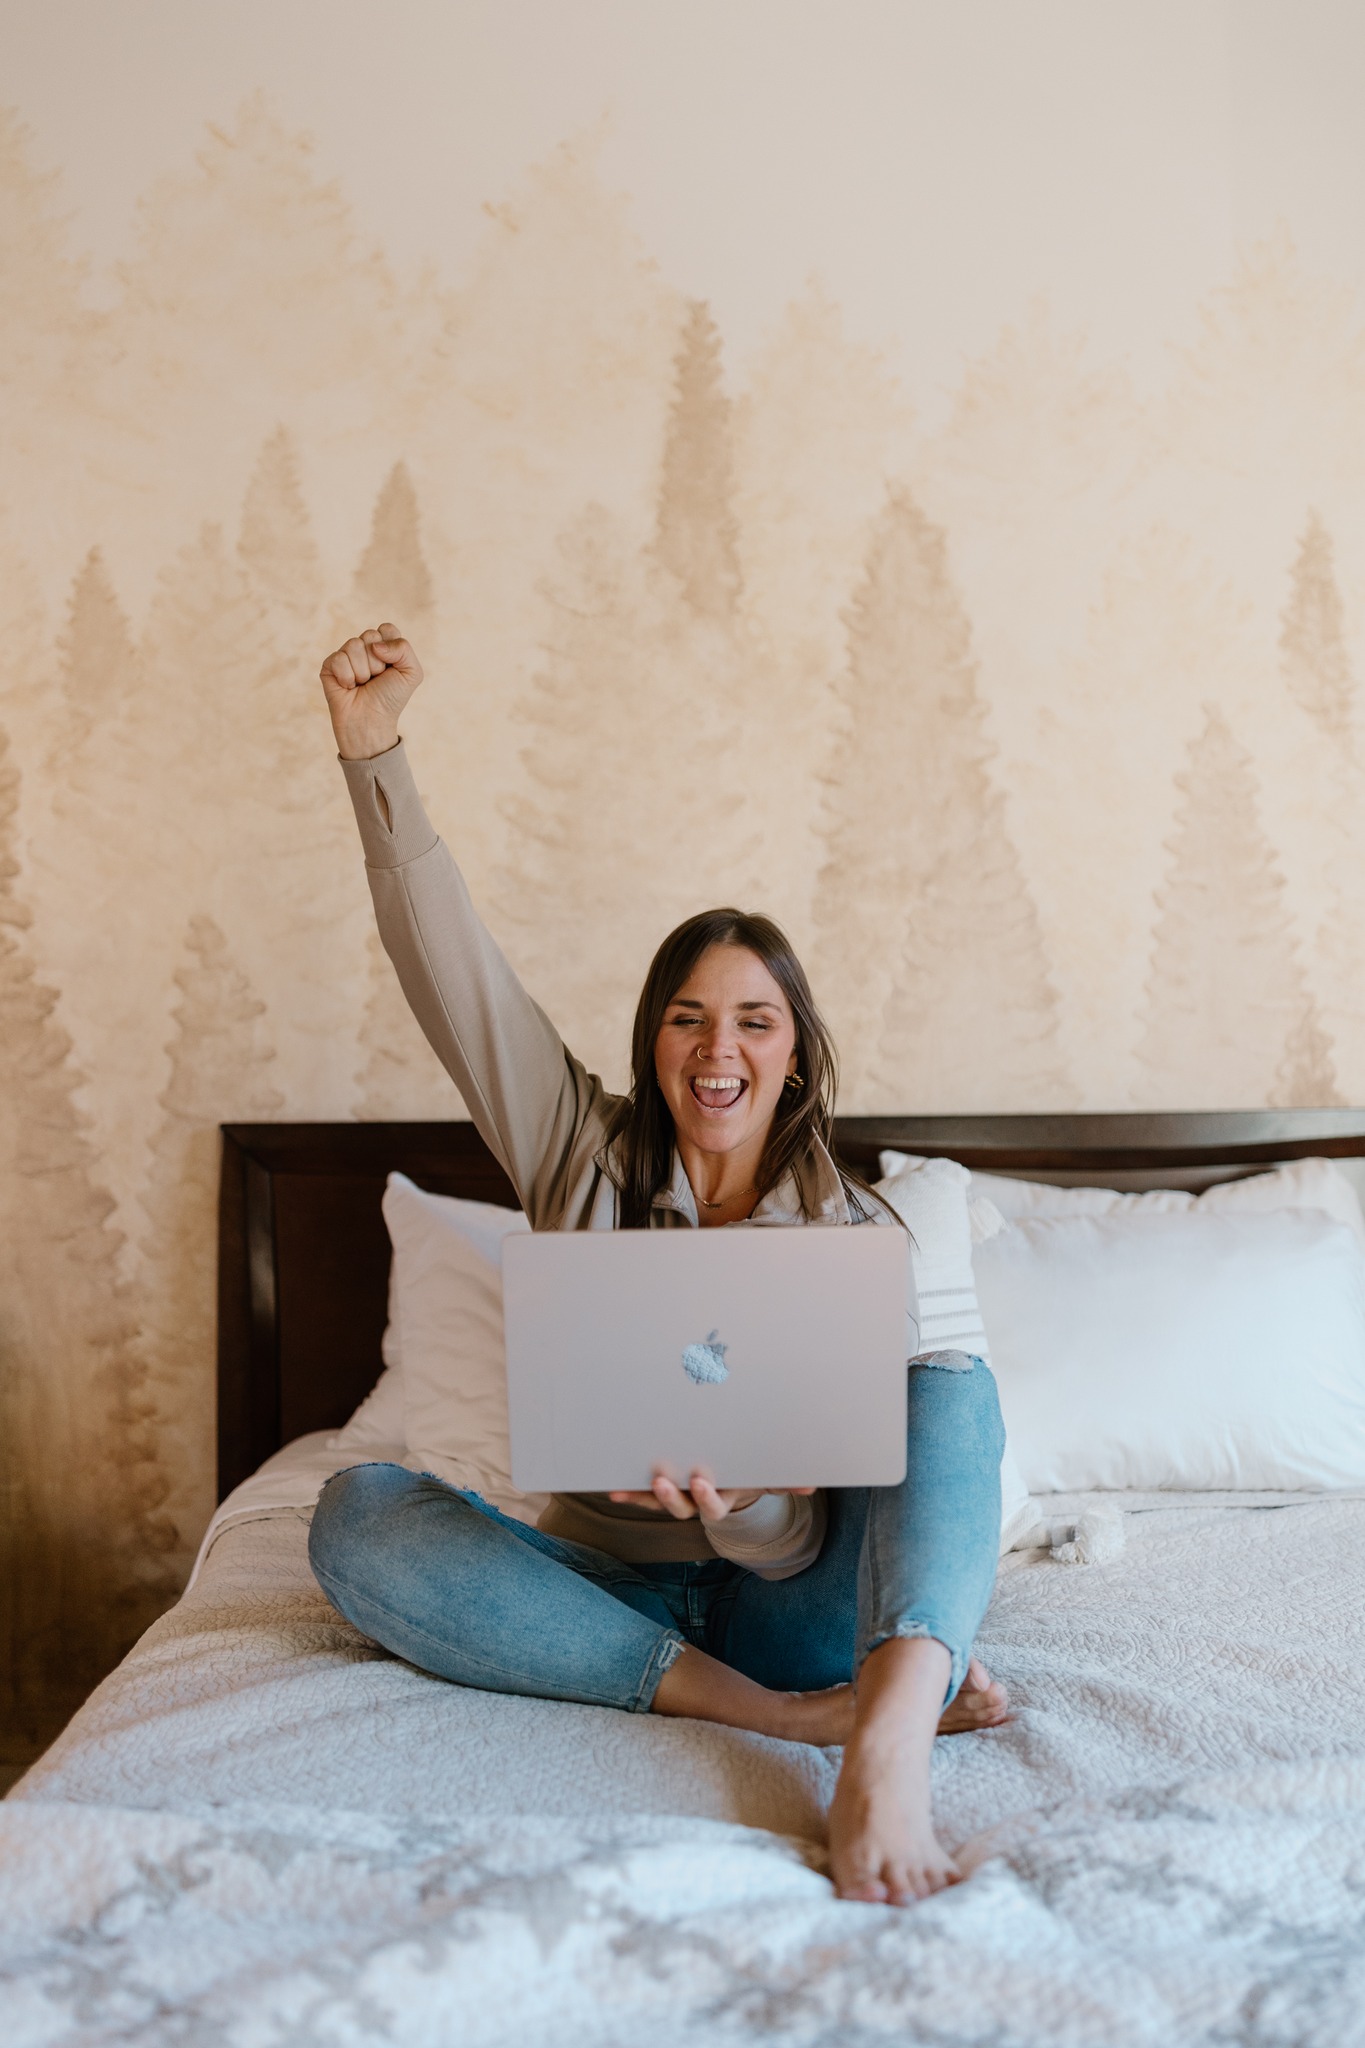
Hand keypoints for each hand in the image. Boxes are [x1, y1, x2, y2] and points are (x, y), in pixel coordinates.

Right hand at [319, 624, 422, 759]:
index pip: (387, 629)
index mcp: (384, 646)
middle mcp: (364, 648)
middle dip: (377, 661)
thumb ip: (403, 649)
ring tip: (362, 684)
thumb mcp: (411, 673)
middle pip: (370, 635)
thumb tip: (375, 645)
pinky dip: (347, 677)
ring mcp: (346, 655)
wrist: (371, 721)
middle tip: (375, 679)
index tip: (391, 667)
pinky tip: (348, 688)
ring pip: (353, 645)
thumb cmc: (390, 699)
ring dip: (362, 671)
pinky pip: (339, 658)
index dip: (391, 648)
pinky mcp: (329, 665)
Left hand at [608, 1473, 815, 1524]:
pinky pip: (642, 1494)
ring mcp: (677, 1497)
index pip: (713, 1507)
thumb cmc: (749, 1473)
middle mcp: (696, 1503)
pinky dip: (629, 1493)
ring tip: (627, 1488)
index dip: (706, 1497)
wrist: (733, 1479)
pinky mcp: (660, 1489)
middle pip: (681, 1508)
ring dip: (645, 1495)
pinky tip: (612, 1490)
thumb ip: (783, 1478)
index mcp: (722, 1500)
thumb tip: (810, 1486)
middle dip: (671, 1496)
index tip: (700, 1481)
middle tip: (663, 1480)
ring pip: (659, 1501)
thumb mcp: (764, 1475)